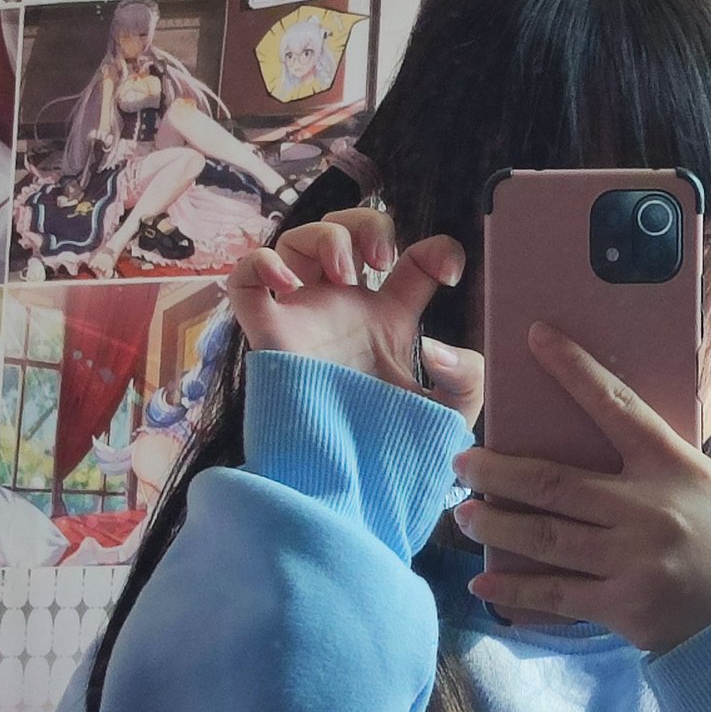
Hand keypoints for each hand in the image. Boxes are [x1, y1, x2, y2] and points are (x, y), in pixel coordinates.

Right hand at [225, 207, 482, 432]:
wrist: (349, 488)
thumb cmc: (394, 451)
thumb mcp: (449, 413)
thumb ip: (466, 376)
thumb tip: (434, 346)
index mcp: (392, 320)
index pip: (415, 261)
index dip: (437, 250)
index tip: (451, 274)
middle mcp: (346, 310)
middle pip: (348, 231)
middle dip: (367, 223)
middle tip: (382, 258)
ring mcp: (305, 317)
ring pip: (297, 240)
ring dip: (326, 238)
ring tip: (349, 274)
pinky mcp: (268, 334)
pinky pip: (244, 278)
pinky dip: (262, 262)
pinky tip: (291, 283)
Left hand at [455, 324, 710, 652]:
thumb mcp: (705, 484)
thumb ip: (654, 464)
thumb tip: (593, 438)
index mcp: (674, 467)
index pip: (618, 405)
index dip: (574, 369)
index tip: (536, 337)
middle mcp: (649, 509)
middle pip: (553, 482)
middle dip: (497, 471)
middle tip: (464, 462)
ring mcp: (632, 561)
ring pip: (543, 537)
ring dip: (494, 524)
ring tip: (465, 513)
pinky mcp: (623, 607)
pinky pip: (555, 595)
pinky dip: (514, 589)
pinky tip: (484, 582)